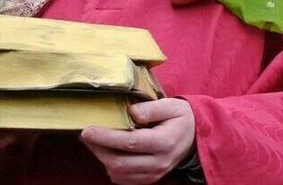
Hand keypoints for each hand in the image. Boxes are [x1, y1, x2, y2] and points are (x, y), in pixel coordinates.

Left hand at [80, 98, 195, 184]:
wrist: (195, 138)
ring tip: (97, 142)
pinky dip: (111, 167)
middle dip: (98, 148)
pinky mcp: (149, 179)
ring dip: (103, 158)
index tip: (88, 130)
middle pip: (119, 162)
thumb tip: (129, 111)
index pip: (130, 142)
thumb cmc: (182, 119)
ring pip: (118, 173)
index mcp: (165, 142)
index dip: (106, 137)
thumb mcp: (173, 106)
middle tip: (87, 134)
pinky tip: (110, 152)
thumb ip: (151, 108)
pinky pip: (122, 179)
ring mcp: (154, 174)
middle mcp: (159, 162)